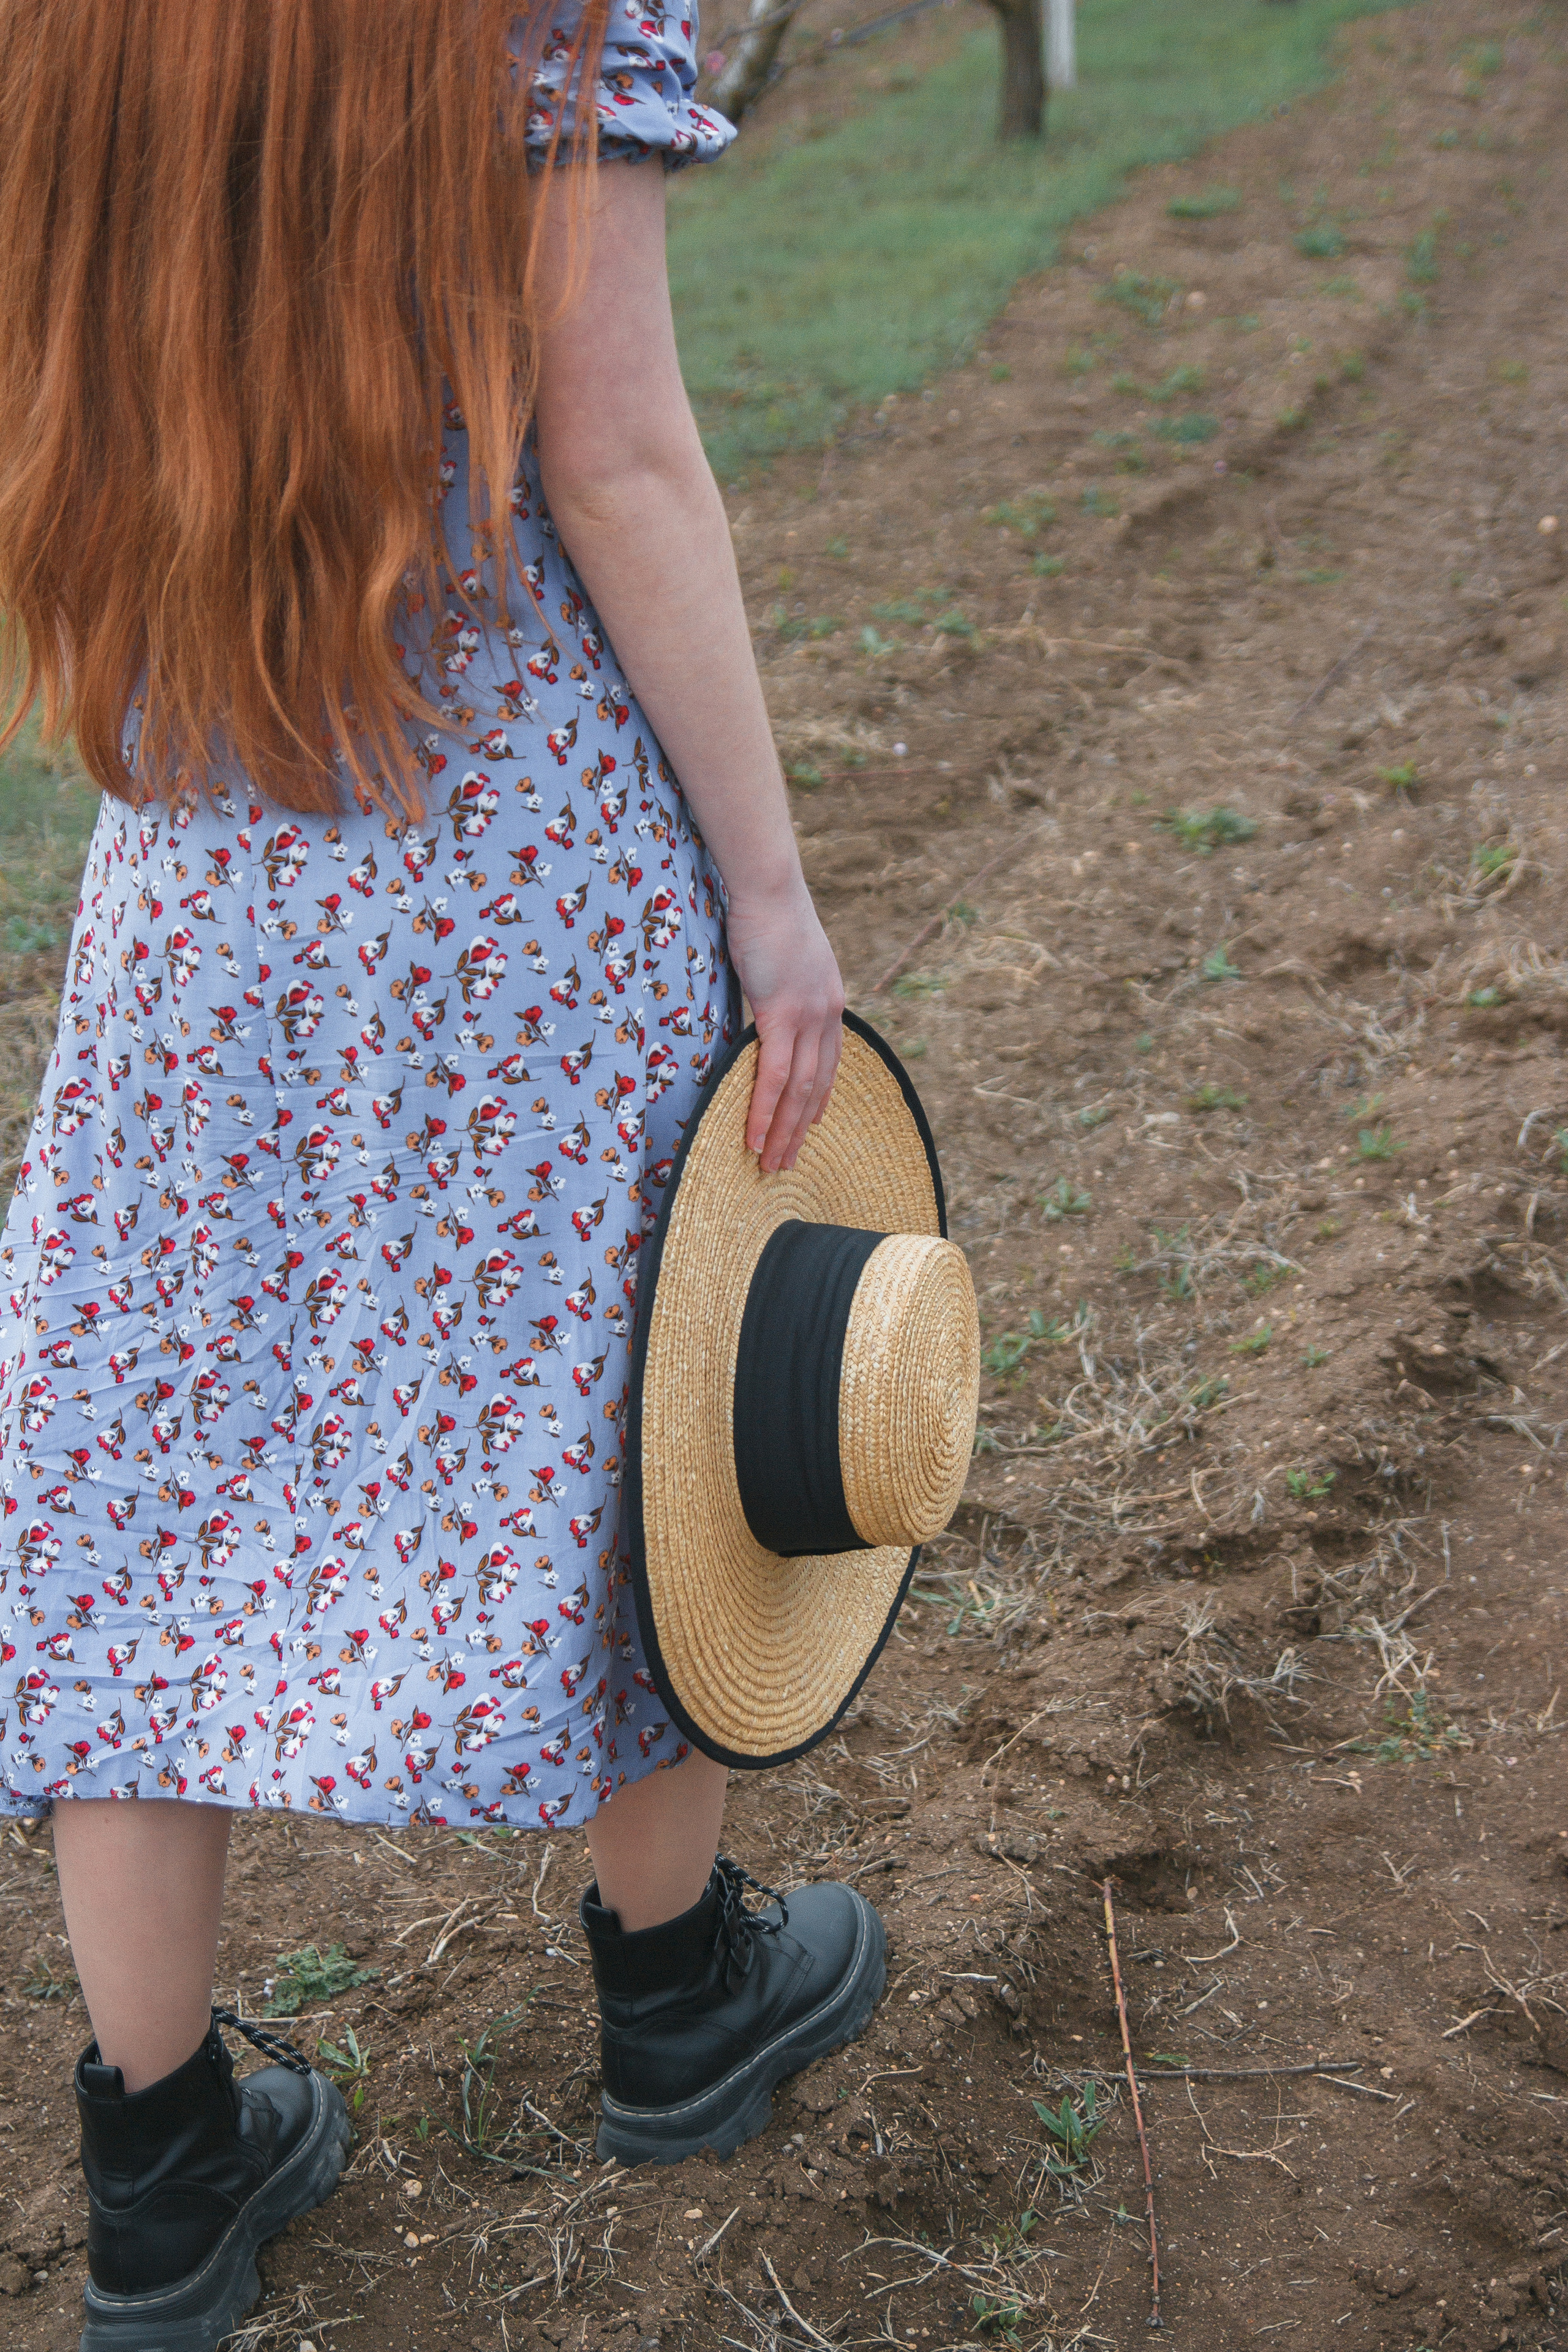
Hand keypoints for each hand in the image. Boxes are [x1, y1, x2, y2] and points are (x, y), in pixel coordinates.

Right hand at [723, 879, 845, 1172]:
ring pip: (799, 1091)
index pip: (829, 1063)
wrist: (767, 887)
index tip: (811, 1125)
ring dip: (784, 1132)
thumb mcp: (781, 961)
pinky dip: (765, 1111)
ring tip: (770, 1163)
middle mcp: (827, 1014)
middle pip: (818, 1087)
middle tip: (787, 1163)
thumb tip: (762, 1009)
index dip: (820, 1099)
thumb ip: (777, 992)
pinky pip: (774, 1075)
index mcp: (829, 1001)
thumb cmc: (765, 914)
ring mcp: (808, 1016)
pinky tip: (754, 1137)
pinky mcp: (783, 1015)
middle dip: (801, 1130)